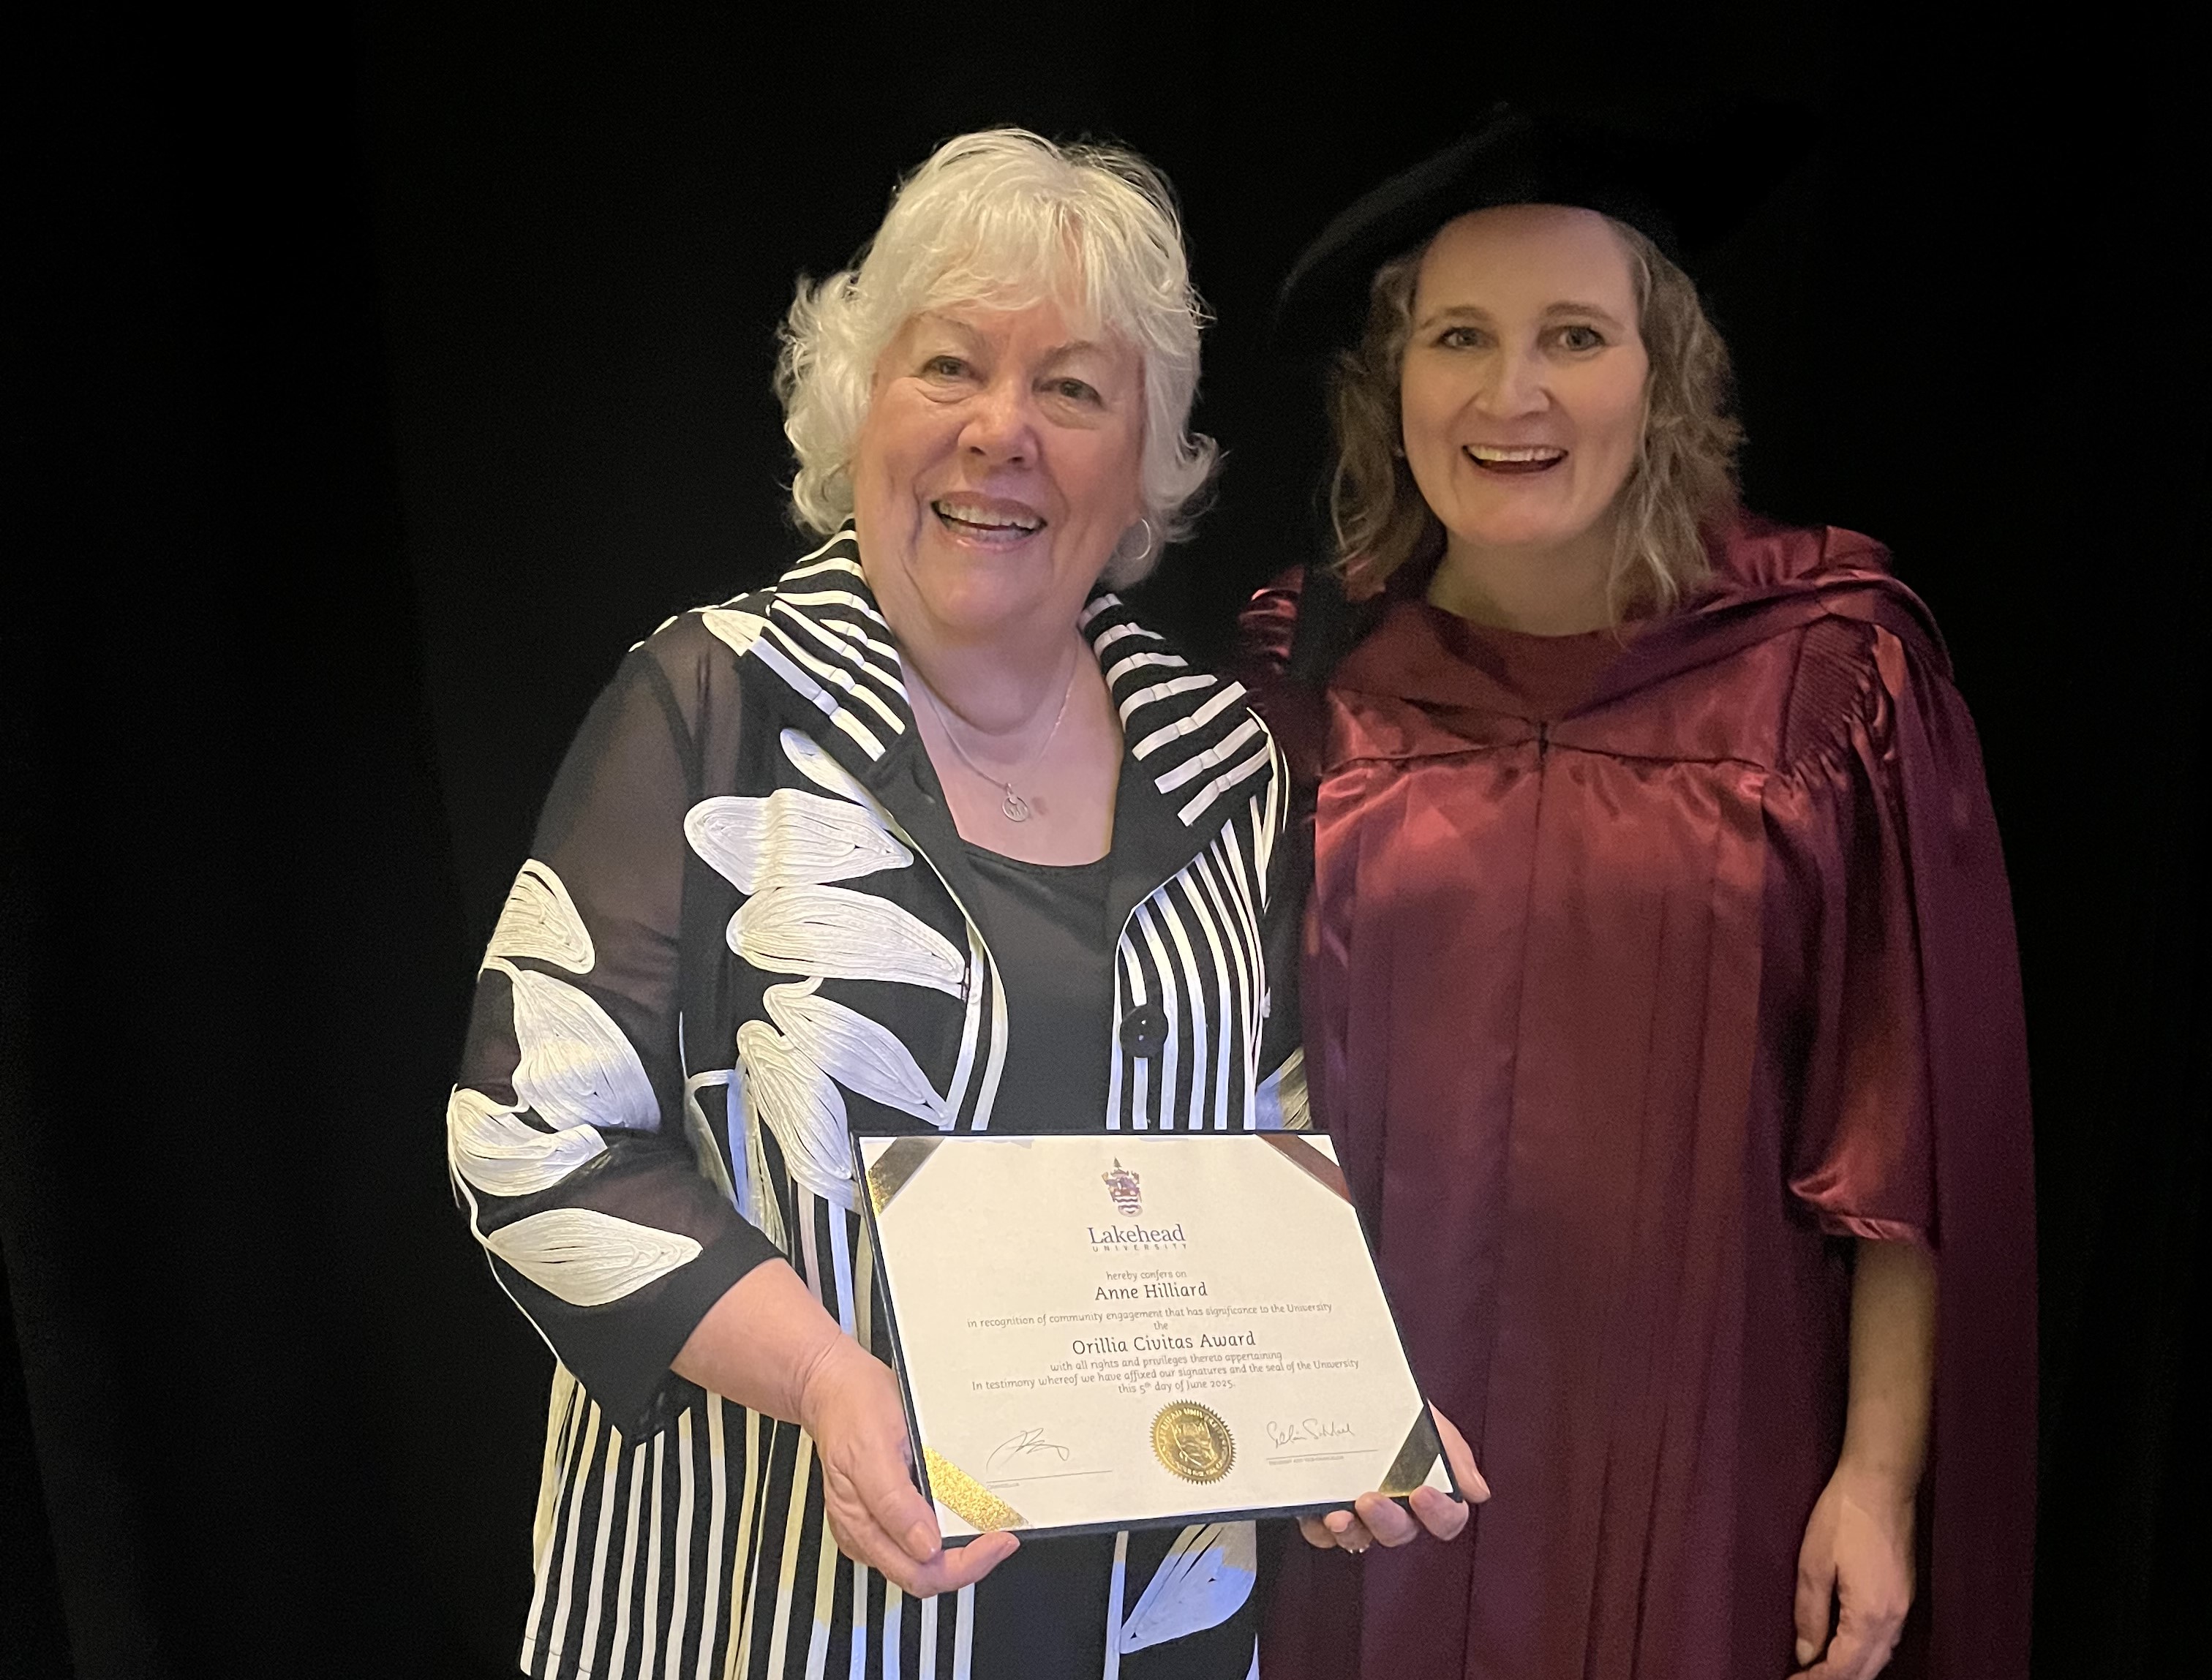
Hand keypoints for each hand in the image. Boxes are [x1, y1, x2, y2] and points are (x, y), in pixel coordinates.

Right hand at [795, 1335, 1018, 1595]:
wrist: (833, 1385)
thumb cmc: (851, 1408)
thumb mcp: (874, 1449)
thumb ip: (895, 1503)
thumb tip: (925, 1547)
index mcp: (863, 1524)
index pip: (921, 1573)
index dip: (966, 1565)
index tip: (997, 1543)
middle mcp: (868, 1533)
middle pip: (926, 1575)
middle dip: (969, 1561)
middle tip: (1001, 1537)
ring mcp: (875, 1524)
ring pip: (925, 1561)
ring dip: (960, 1549)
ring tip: (987, 1525)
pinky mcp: (884, 1510)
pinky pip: (919, 1537)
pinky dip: (947, 1532)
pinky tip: (963, 1513)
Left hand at [1297, 1404, 1489, 1552]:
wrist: (1347, 1382)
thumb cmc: (1388, 1402)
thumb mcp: (1423, 1415)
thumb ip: (1450, 1448)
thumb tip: (1477, 1490)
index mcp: (1424, 1488)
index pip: (1446, 1518)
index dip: (1440, 1514)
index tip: (1423, 1493)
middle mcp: (1393, 1507)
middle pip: (1400, 1533)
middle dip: (1387, 1521)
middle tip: (1371, 1500)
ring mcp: (1357, 1512)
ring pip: (1360, 1540)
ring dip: (1351, 1532)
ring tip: (1337, 1514)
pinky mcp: (1321, 1511)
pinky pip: (1321, 1534)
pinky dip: (1318, 1528)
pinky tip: (1316, 1512)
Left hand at [1792, 1463, 1914, 1678]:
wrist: (1881, 1482)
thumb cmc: (1843, 1516)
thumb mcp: (1813, 1563)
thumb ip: (1810, 1614)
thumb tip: (1805, 1654)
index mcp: (1870, 1614)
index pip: (1844, 1668)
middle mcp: (1893, 1618)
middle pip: (1866, 1670)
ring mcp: (1904, 1607)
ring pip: (1880, 1658)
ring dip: (1853, 1671)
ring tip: (1821, 1673)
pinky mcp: (1905, 1595)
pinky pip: (1887, 1640)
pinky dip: (1867, 1655)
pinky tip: (1849, 1651)